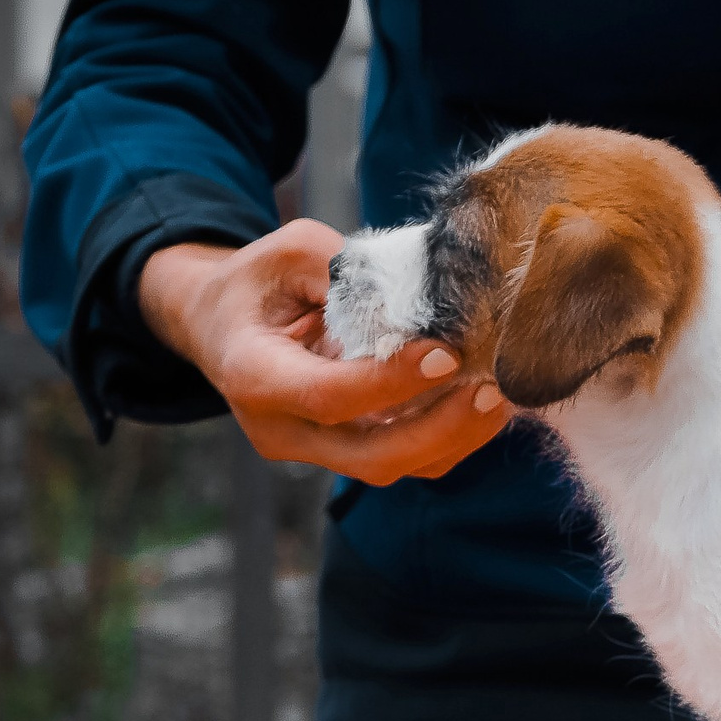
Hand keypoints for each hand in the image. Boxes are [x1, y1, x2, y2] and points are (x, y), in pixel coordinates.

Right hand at [138, 220, 512, 483]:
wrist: (222, 324)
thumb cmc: (257, 283)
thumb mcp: (290, 253)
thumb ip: (348, 269)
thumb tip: (421, 287)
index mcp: (254, 376)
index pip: (328, 396)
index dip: (390, 382)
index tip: (445, 354)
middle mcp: (281, 428)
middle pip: (368, 457)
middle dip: (438, 431)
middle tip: (490, 391)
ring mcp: (313, 449)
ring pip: (392, 467)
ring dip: (453, 439)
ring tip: (498, 395)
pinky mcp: (342, 451)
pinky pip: (402, 460)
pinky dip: (446, 438)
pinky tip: (479, 403)